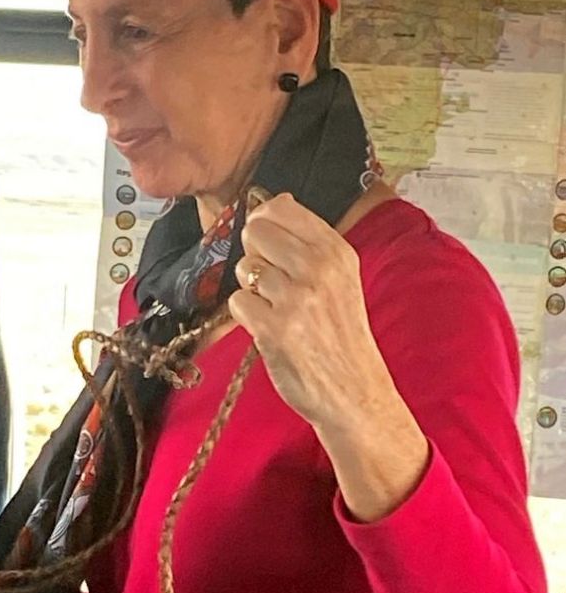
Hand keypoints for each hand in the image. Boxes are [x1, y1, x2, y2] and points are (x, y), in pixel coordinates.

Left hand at [228, 192, 396, 432]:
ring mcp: (296, 299)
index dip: (264, 223)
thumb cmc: (342, 334)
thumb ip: (308, 241)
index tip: (269, 244)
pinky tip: (268, 327)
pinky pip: (237, 302)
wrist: (355, 392)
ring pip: (244, 268)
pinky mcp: (274, 329)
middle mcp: (318, 269)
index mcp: (337, 252)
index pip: (281, 208)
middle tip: (272, 282)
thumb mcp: (341, 278)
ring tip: (276, 309)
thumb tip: (274, 201)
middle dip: (255, 254)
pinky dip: (246, 315)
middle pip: (256, 232)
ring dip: (251, 289)